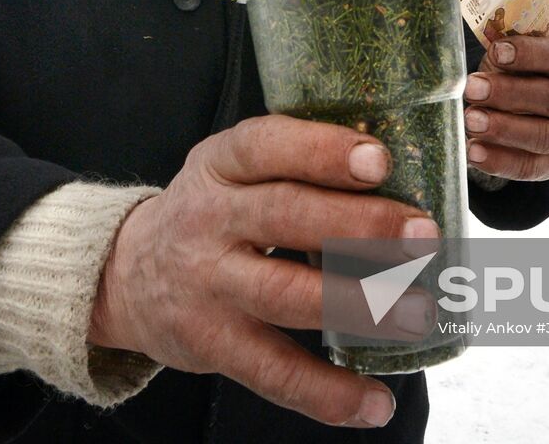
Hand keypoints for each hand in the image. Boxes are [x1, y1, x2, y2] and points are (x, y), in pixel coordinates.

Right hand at [89, 115, 436, 428]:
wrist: (125, 274)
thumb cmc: (212, 211)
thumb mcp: (233, 168)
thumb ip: (296, 164)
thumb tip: (402, 174)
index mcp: (221, 164)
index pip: (267, 147)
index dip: (322, 152)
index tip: (379, 160)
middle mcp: (210, 220)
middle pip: (285, 217)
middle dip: (360, 226)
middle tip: (423, 234)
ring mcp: (209, 285)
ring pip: (286, 295)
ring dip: (358, 306)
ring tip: (417, 312)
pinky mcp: (211, 344)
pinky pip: (272, 372)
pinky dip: (327, 393)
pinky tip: (374, 403)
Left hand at [462, 36, 548, 181]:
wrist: (526, 112)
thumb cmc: (518, 76)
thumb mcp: (515, 59)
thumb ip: (505, 56)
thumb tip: (485, 61)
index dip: (529, 54)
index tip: (496, 52)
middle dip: (507, 93)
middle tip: (472, 89)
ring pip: (543, 136)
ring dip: (503, 129)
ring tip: (470, 120)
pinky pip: (529, 167)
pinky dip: (499, 161)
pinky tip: (473, 151)